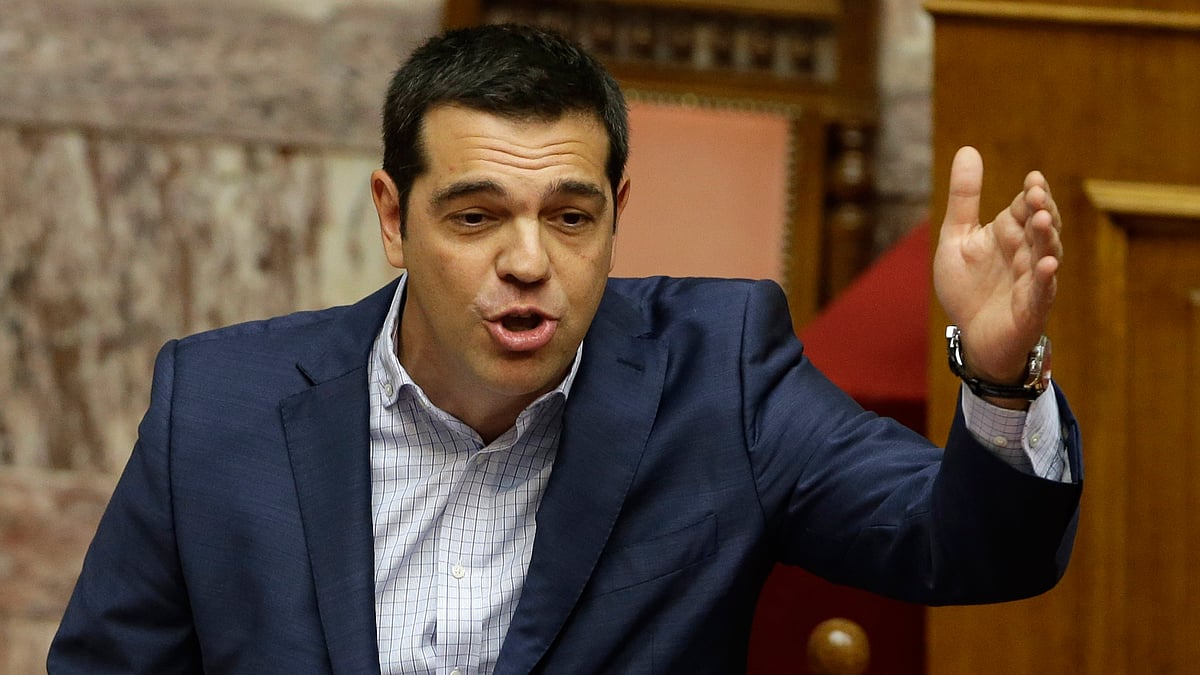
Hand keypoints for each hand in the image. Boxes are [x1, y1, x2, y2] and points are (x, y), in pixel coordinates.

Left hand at [934, 146, 1062, 384]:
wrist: (970, 335)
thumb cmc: (967, 286)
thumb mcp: (957, 237)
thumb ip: (963, 198)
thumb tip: (967, 149)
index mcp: (1009, 233)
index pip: (1025, 207)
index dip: (1031, 194)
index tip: (1033, 179)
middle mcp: (1026, 252)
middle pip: (1040, 226)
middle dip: (1041, 210)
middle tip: (1036, 194)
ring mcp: (1032, 279)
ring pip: (1046, 254)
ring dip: (1046, 238)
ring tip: (1043, 220)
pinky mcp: (1031, 307)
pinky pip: (1040, 291)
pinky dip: (1044, 279)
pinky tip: (1045, 266)